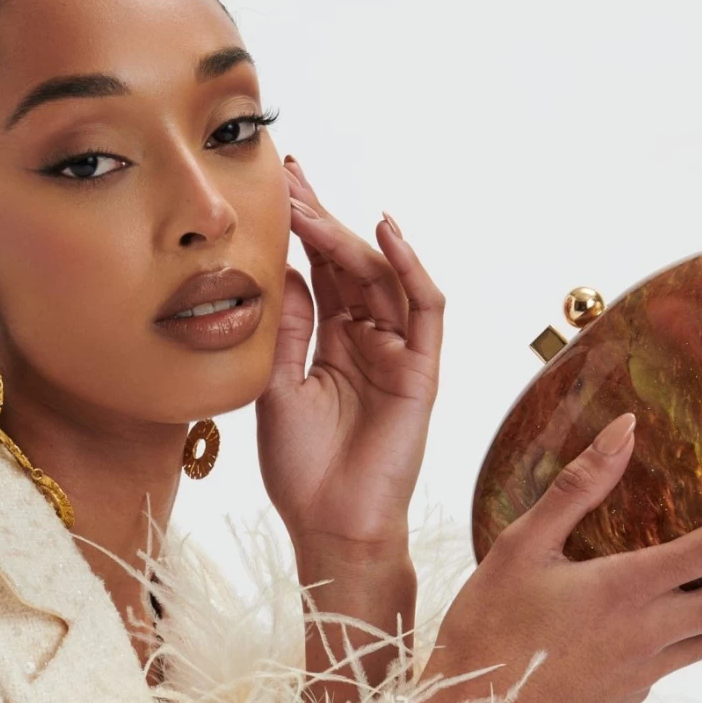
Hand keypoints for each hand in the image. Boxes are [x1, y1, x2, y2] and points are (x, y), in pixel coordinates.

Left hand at [256, 158, 443, 692]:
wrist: (331, 527)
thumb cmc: (302, 472)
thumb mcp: (276, 389)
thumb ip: (284, 329)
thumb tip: (281, 269)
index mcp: (330, 345)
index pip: (318, 273)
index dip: (300, 231)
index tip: (276, 188)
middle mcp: (367, 341)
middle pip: (348, 264)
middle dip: (321, 219)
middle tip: (291, 175)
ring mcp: (397, 353)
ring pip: (381, 277)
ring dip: (348, 238)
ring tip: (313, 206)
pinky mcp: (422, 371)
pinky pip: (425, 308)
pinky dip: (409, 268)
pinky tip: (385, 233)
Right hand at [422, 414, 701, 702]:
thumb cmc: (485, 629)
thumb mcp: (520, 546)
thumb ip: (578, 486)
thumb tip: (625, 430)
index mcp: (629, 588)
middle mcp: (651, 632)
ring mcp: (645, 670)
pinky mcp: (629, 694)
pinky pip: (678, 660)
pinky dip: (690, 634)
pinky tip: (664, 619)